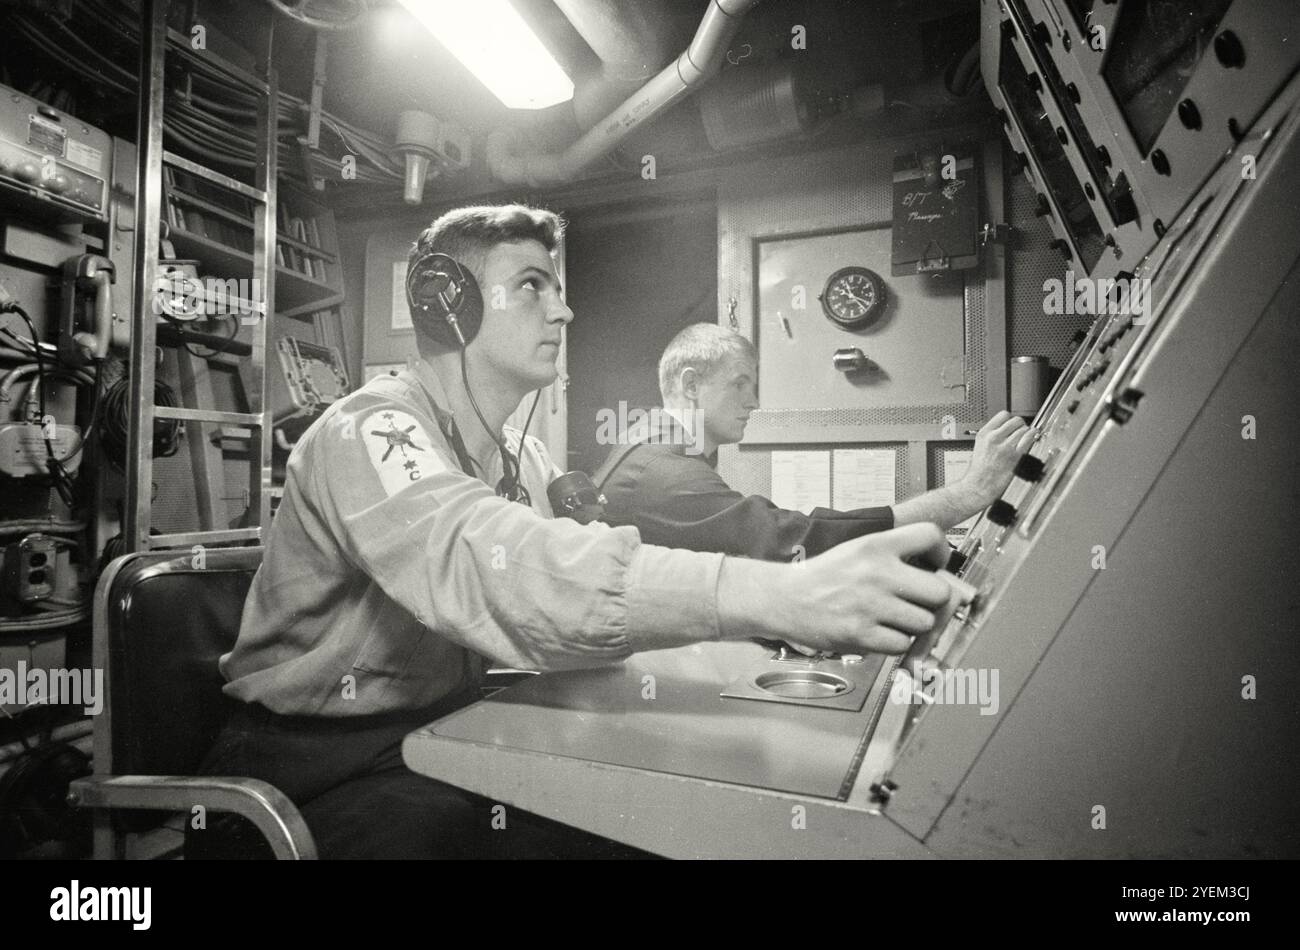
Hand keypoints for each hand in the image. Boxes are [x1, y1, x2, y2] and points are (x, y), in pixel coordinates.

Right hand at [720, 523, 953, 655]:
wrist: (784, 598)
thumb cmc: (822, 576)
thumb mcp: (857, 550)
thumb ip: (894, 556)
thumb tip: (938, 574)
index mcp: (876, 545)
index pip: (930, 536)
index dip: (942, 553)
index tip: (936, 565)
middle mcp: (877, 572)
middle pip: (940, 591)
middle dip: (933, 601)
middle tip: (917, 602)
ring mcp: (870, 605)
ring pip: (924, 623)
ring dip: (913, 625)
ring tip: (891, 619)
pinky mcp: (861, 633)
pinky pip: (902, 644)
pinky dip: (894, 643)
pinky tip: (878, 632)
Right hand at [961, 411, 1037, 506]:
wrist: (978, 487)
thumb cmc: (978, 472)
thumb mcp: (979, 447)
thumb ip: (992, 436)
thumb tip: (1006, 430)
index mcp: (984, 434)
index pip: (1003, 415)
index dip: (1010, 419)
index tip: (1013, 424)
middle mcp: (994, 437)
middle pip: (1016, 420)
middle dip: (1020, 425)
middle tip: (1021, 432)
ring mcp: (1006, 446)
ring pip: (1024, 429)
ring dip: (1027, 433)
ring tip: (1026, 439)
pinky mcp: (1016, 455)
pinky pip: (1029, 438)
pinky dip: (1033, 438)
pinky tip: (1032, 440)